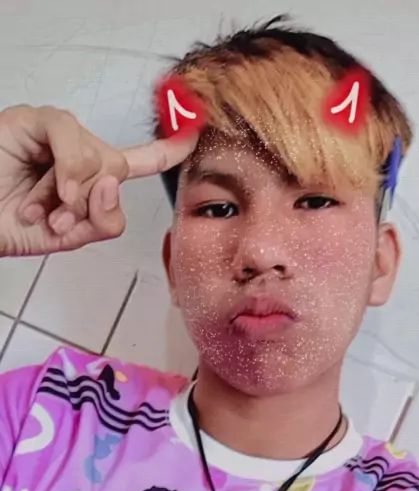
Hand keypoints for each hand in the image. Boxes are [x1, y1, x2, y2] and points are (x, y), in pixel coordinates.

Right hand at [0, 104, 197, 257]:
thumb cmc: (9, 225)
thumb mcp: (69, 237)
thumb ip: (103, 221)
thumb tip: (113, 183)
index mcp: (89, 179)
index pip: (138, 161)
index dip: (167, 149)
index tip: (194, 133)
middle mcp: (78, 154)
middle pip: (118, 170)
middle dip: (91, 204)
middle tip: (59, 219)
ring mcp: (58, 136)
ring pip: (100, 159)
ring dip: (73, 195)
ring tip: (41, 209)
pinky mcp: (35, 120)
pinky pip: (71, 134)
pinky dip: (68, 167)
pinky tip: (55, 188)